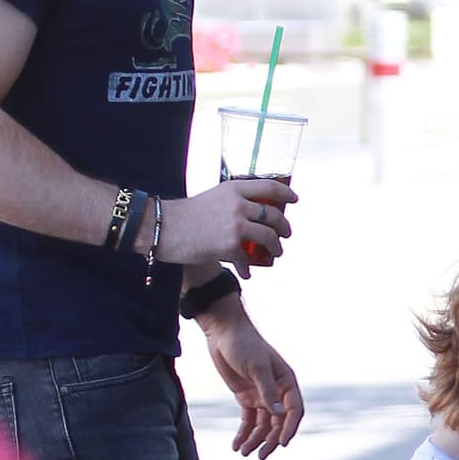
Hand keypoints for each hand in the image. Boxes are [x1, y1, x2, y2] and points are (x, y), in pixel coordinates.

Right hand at [158, 178, 296, 277]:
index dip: (286, 193)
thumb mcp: (213, 198)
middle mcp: (238, 204)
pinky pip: (246, 260)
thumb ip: (233, 203)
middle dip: (284, 227)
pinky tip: (246, 273)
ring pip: (269, 237)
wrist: (164, 227)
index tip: (294, 199)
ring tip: (276, 253)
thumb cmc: (185, 215)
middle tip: (286, 233)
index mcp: (234, 189)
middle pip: (273, 215)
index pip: (268, 187)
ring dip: (276, 247)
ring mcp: (236, 225)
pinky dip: (247, 268)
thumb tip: (250, 216)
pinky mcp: (229, 245)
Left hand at [201, 304, 303, 458]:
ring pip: (262, 425)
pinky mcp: (246, 397)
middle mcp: (277, 392)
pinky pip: (248, 421)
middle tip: (261, 456)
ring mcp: (261, 396)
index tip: (281, 443)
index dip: (289, 428)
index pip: (294, 411)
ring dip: (255, 440)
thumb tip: (279, 415)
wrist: (223, 334)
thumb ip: (267, 391)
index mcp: (287, 382)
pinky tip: (236, 446)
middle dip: (270, 440)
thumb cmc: (244, 345)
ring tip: (244, 453)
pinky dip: (243, 434)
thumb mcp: (256, 367)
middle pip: (278, 423)